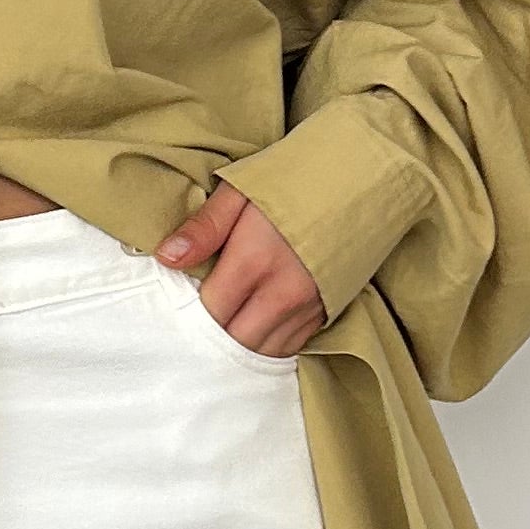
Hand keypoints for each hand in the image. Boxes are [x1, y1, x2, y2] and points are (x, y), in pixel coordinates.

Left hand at [154, 184, 327, 356]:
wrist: (362, 177)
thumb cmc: (296, 177)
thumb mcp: (241, 189)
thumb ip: (204, 227)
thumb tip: (167, 258)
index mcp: (255, 260)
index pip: (209, 312)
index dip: (189, 312)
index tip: (180, 300)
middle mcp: (284, 293)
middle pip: (234, 341)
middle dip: (212, 335)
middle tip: (197, 318)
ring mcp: (308, 306)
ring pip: (262, 351)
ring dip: (239, 344)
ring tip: (225, 323)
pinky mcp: (326, 312)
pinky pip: (288, 347)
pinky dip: (266, 343)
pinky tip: (253, 325)